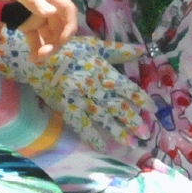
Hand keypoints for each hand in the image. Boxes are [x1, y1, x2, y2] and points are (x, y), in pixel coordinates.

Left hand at [0, 0, 77, 62]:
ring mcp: (38, 16)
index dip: (69, 26)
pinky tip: (33, 59)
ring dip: (47, 48)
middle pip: (61, 27)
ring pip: (50, 35)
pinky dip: (37, 49)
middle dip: (56, 42)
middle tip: (44, 54)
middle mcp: (48, 6)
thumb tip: (51, 14)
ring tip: (36, 59)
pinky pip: (36, 38)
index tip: (63, 41)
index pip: (68, 10)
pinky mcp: (27, 25)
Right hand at [0, 27, 151, 151]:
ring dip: (117, 131)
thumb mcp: (96, 46)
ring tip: (131, 143)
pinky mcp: (66, 107)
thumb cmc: (70, 50)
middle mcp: (94, 87)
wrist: (38, 59)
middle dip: (133, 120)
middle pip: (117, 106)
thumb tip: (142, 50)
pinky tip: (102, 146)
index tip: (153, 110)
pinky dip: (91, 135)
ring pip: (102, 117)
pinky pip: (81, 123)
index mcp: (103, 72)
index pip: (127, 89)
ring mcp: (80, 99)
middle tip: (146, 133)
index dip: (141, 100)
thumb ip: (119, 51)